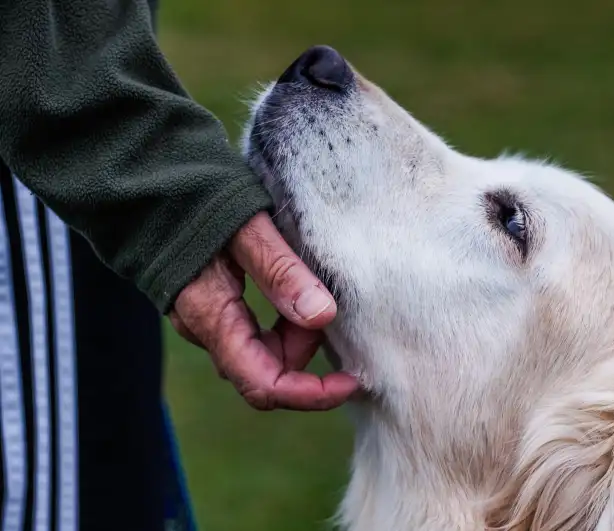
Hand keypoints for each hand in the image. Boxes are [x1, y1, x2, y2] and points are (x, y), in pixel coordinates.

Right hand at [168, 212, 357, 410]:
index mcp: (211, 317)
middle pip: (266, 371)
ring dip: (296, 334)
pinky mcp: (212, 308)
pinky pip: (254, 333)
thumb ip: (281, 272)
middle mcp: (205, 330)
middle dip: (306, 351)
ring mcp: (206, 321)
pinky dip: (283, 323)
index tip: (352, 381)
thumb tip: (323, 317)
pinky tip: (297, 290)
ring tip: (312, 285)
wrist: (148, 181)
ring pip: (262, 352)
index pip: (263, 384)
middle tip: (328, 302)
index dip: (312, 394)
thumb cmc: (197, 197)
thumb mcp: (248, 227)